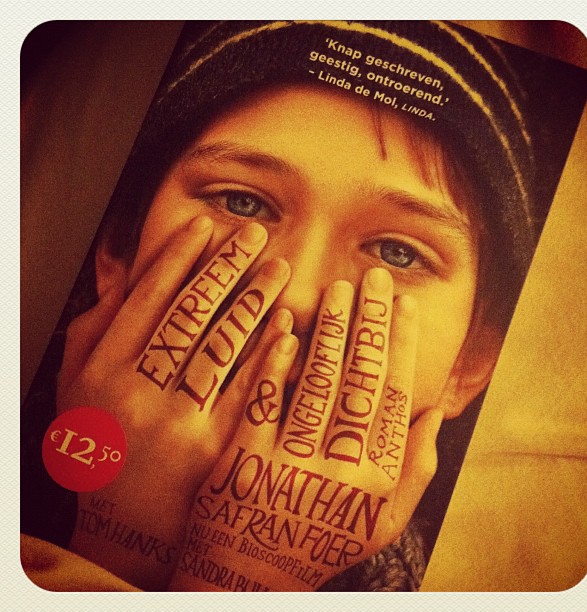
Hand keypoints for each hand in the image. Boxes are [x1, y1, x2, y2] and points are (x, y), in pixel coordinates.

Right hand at [58, 217, 292, 588]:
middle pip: (188, 314)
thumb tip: (123, 269)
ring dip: (253, 301)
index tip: (206, 225)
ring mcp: (177, 424)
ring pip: (221, 347)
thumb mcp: (78, 386)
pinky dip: (270, 356)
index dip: (178, 257)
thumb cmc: (105, 447)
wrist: (128, 528)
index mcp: (102, 371)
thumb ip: (96, 327)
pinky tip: (289, 327)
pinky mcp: (215, 452)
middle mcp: (135, 393)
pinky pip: (248, 394)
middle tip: (255, 234)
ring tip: (279, 269)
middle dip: (224, 267)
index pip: (146, 299)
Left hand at [170, 268, 443, 591]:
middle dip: (370, 323)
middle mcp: (340, 470)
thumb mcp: (381, 521)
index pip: (398, 396)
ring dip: (328, 331)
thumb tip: (437, 408)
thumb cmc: (321, 540)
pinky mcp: (242, 461)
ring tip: (337, 289)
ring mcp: (289, 464)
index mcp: (377, 480)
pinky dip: (275, 360)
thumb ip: (416, 469)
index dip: (403, 345)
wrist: (249, 577)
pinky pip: (263, 400)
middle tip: (373, 277)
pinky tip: (285, 324)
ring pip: (317, 382)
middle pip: (362, 380)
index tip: (404, 304)